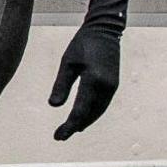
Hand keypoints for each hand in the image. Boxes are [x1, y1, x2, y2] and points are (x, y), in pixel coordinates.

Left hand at [47, 25, 119, 139]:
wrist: (105, 30)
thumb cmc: (82, 44)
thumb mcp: (68, 62)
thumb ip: (61, 85)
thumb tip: (54, 106)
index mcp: (93, 80)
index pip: (80, 110)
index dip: (69, 126)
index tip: (58, 136)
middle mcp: (106, 87)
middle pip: (90, 114)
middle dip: (75, 126)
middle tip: (60, 136)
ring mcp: (112, 87)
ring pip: (97, 112)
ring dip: (84, 122)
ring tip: (70, 130)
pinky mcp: (113, 85)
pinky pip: (102, 105)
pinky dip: (92, 114)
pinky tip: (83, 118)